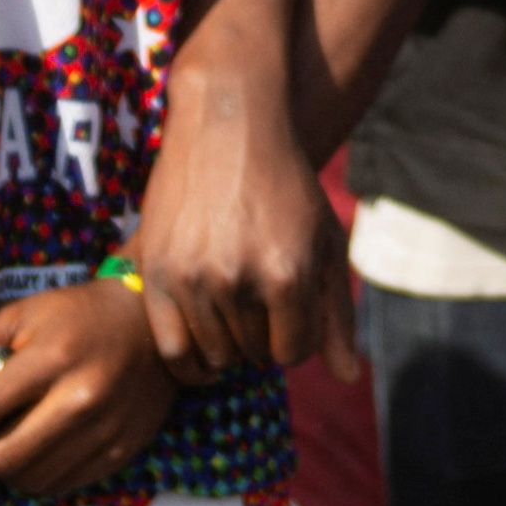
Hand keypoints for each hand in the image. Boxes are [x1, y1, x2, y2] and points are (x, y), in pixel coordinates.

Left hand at [0, 280, 175, 501]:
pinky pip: (61, 486)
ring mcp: (105, 431)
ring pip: (29, 481)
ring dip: (2, 471)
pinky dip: (36, 477)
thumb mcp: (18, 315)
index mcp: (52, 357)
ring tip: (0, 446)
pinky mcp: (120, 452)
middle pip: (1, 458)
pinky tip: (34, 451)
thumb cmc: (75, 316)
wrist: (152, 327)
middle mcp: (82, 398)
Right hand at [128, 68, 352, 382]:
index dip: (296, 335)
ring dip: (226, 341)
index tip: (290, 308)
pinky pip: (170, 348)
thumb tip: (349, 379)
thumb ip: (338, 315)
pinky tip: (202, 338)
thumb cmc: (288, 187)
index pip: (293, 352)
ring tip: (234, 303)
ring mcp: (192, 277)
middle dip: (262, 334)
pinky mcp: (156, 272)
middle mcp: (238, 280)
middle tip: (259, 296)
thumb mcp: (326, 242)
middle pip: (253, 354)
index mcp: (288, 275)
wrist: (228, 126)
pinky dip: (188, 357)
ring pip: (213, 354)